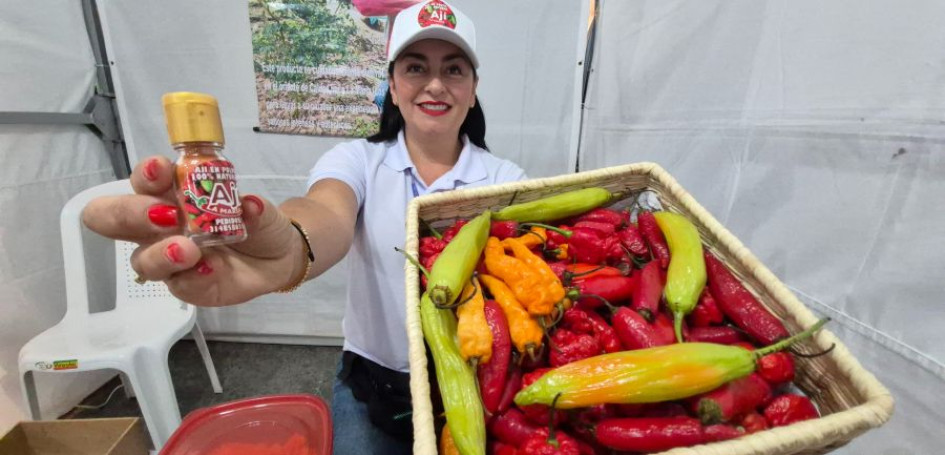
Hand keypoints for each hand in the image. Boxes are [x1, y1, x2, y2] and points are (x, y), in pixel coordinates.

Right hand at [82, 156, 303, 305]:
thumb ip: (254, 208)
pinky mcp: (184, 285)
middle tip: (166, 215)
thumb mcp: (262, 210)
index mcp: (170, 193)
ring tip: (188, 249)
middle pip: (115, 218)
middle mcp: (158, 225)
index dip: (147, 173)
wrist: (277, 258)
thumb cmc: (255, 222)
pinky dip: (192, 278)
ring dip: (160, 253)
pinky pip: (178, 285)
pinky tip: (210, 270)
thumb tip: (250, 205)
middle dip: (131, 213)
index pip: (143, 179)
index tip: (163, 169)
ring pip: (141, 259)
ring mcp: (167, 258)